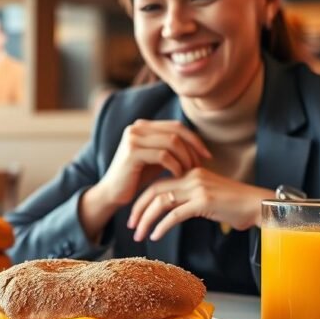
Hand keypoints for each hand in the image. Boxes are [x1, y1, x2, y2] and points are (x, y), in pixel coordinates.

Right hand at [93, 120, 210, 207]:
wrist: (112, 192)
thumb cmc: (136, 177)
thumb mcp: (156, 158)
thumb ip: (171, 147)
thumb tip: (197, 143)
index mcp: (143, 126)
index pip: (176, 126)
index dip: (194, 139)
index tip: (207, 155)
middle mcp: (136, 127)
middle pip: (176, 131)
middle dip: (193, 149)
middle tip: (201, 166)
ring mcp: (133, 138)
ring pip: (172, 142)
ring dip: (185, 158)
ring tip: (190, 173)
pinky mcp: (132, 152)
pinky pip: (163, 155)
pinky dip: (175, 166)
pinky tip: (178, 176)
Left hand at [128, 167, 274, 241]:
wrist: (259, 205)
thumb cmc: (236, 205)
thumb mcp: (208, 197)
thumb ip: (190, 199)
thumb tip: (172, 210)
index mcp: (191, 173)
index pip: (157, 184)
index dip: (142, 199)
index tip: (134, 215)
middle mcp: (192, 177)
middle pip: (154, 191)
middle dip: (138, 209)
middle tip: (130, 225)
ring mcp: (198, 188)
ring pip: (161, 203)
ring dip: (147, 220)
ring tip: (139, 234)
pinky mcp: (204, 202)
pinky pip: (175, 214)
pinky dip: (162, 226)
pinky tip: (155, 236)